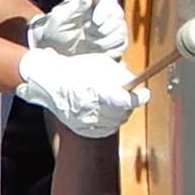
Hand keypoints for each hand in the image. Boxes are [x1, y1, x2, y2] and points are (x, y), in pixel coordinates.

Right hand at [17, 46, 142, 139]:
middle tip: (124, 94)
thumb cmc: (75, 70)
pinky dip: (108, 121)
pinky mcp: (83, 129)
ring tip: (111, 100)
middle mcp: (96, 110)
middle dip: (128, 103)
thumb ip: (121, 75)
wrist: (49, 82)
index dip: (140, 97)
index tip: (144, 93)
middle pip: (124, 113)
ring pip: (116, 122)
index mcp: (102, 93)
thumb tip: (133, 82)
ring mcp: (89, 122)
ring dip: (118, 113)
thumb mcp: (103, 65)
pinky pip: (104, 129)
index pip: (129, 101)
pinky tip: (104, 111)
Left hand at [35, 0, 126, 58]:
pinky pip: (122, 46)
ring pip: (121, 31)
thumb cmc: (54, 30)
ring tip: (88, 42)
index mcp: (93, 0)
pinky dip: (110, 50)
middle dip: (104, 27)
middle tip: (88, 32)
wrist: (54, 51)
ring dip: (105, 40)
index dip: (106, 7)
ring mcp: (112, 28)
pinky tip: (95, 51)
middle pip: (118, 15)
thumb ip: (74, 5)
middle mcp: (106, 12)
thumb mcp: (59, 17)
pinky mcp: (115, 44)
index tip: (96, 20)